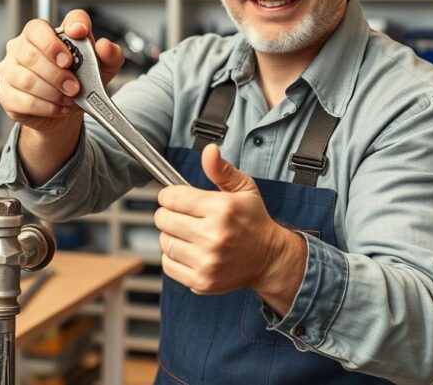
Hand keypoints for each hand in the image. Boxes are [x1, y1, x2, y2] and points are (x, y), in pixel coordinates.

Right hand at [0, 9, 124, 135]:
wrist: (66, 108)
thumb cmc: (79, 79)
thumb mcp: (102, 66)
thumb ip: (109, 53)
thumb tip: (104, 46)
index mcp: (40, 33)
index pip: (39, 27)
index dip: (53, 40)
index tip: (72, 50)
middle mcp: (19, 47)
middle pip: (31, 54)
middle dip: (57, 74)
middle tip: (74, 86)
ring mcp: (8, 70)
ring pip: (26, 79)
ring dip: (53, 92)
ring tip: (68, 99)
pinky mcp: (6, 94)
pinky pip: (23, 101)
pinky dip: (46, 107)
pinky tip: (58, 107)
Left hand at [156, 144, 300, 300]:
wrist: (269, 259)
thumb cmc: (254, 222)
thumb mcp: (244, 189)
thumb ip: (221, 170)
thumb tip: (209, 151)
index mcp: (222, 209)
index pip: (172, 197)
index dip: (169, 194)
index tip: (175, 197)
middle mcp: (213, 236)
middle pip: (163, 219)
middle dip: (168, 213)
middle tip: (182, 215)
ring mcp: (206, 261)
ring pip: (164, 241)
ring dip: (170, 235)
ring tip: (187, 233)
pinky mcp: (201, 281)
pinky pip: (168, 264)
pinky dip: (173, 256)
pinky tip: (188, 250)